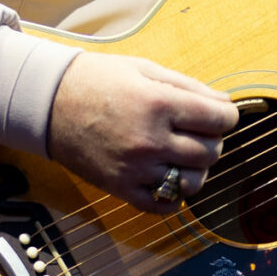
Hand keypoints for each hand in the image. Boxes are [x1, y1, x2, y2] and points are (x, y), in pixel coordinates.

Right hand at [47, 51, 241, 213]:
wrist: (49, 103)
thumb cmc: (99, 80)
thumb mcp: (145, 70)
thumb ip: (189, 87)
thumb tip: (224, 104)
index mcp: (159, 104)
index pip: (218, 120)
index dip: (227, 116)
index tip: (221, 115)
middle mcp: (150, 140)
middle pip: (210, 152)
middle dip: (213, 140)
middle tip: (199, 131)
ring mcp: (135, 168)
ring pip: (192, 182)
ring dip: (198, 169)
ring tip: (184, 155)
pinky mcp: (120, 188)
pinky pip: (162, 205)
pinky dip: (174, 196)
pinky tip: (169, 177)